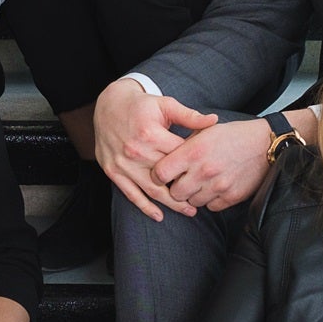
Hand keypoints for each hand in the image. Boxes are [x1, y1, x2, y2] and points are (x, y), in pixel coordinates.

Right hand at [93, 79, 217, 219]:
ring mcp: (124, 164)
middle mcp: (136, 151)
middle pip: (169, 176)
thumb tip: (214, 120)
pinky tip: (159, 216)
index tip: (208, 171)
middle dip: (188, 187)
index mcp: (150, 134)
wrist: (108, 105)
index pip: (180, 156)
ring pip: (152, 190)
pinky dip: (145, 207)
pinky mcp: (113, 172)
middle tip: (206, 198)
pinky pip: (131, 194)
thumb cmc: (141, 105)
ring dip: (172, 204)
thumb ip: (190, 116)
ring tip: (190, 211)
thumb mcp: (166, 105)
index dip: (195, 164)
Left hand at [152, 119, 271, 210]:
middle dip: (176, 188)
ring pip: (192, 203)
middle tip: (184, 180)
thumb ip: (184, 146)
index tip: (163, 174)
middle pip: (174, 193)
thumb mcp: (205, 131)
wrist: (265, 145)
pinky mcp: (231, 197)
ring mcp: (218, 186)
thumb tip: (165, 157)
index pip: (161, 173)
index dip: (159, 175)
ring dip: (194, 195)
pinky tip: (215, 188)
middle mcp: (204, 171)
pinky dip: (211, 200)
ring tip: (202, 182)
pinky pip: (211, 207)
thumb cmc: (233, 135)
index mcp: (194, 151)